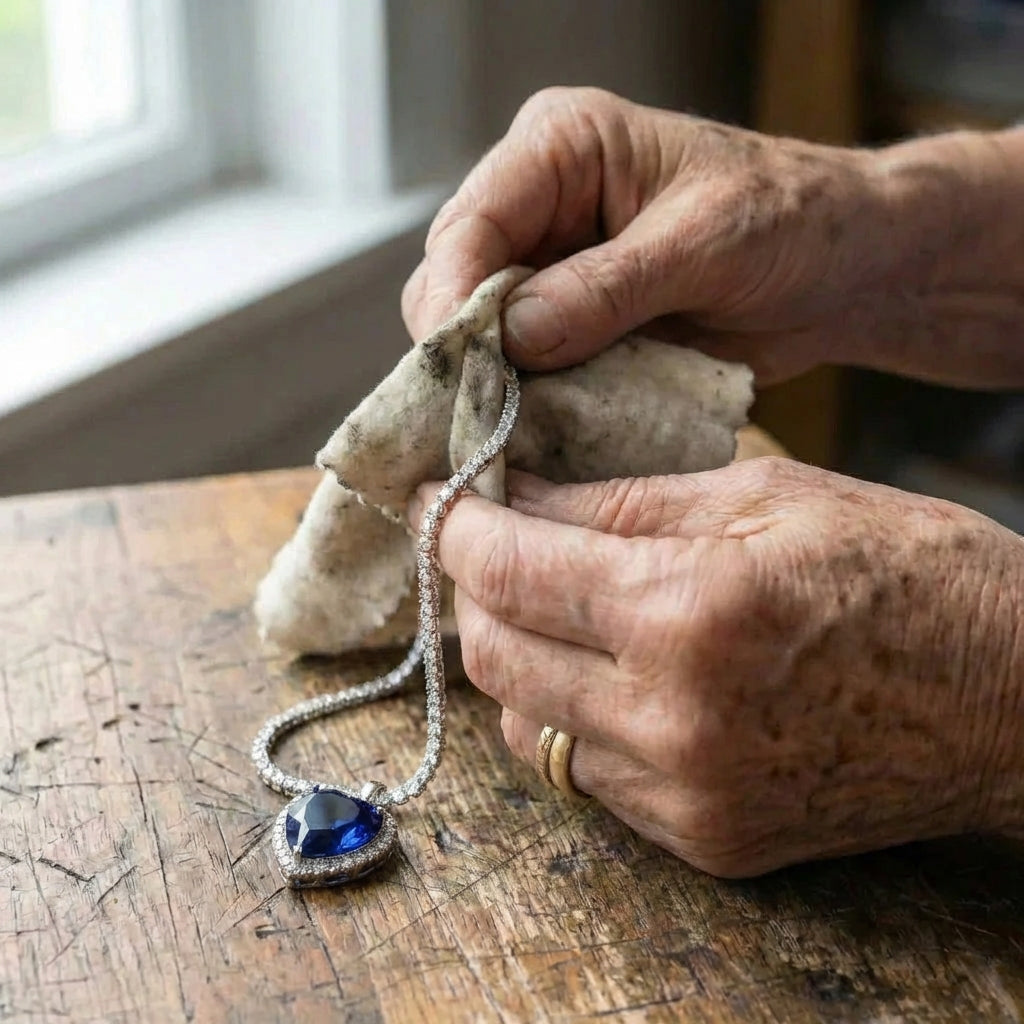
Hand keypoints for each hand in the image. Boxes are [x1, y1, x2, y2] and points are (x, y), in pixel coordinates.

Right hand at [403, 87, 1023, 386]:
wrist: (839, 271)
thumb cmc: (789, 220)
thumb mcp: (703, 243)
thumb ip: (607, 288)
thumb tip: (514, 336)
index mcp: (562, 149)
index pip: (471, 222)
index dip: (453, 296)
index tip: (455, 365)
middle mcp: (540, 208)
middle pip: (456, 282)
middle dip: (464, 350)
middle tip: (478, 415)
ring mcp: (550, 273)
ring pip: (480, 335)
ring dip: (493, 385)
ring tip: (508, 432)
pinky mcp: (570, 327)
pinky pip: (524, 371)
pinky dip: (529, 405)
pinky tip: (538, 434)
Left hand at [409, 460, 1023, 875]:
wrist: (1014, 699)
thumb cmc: (907, 572)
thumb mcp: (764, 496)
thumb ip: (623, 503)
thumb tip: (519, 497)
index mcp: (689, 611)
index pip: (510, 570)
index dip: (456, 527)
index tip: (440, 498)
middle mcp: (673, 719)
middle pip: (494, 657)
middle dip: (472, 591)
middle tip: (487, 544)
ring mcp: (687, 795)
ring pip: (526, 727)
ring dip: (514, 658)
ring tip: (546, 605)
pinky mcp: (706, 840)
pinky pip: (586, 776)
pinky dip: (569, 716)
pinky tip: (603, 671)